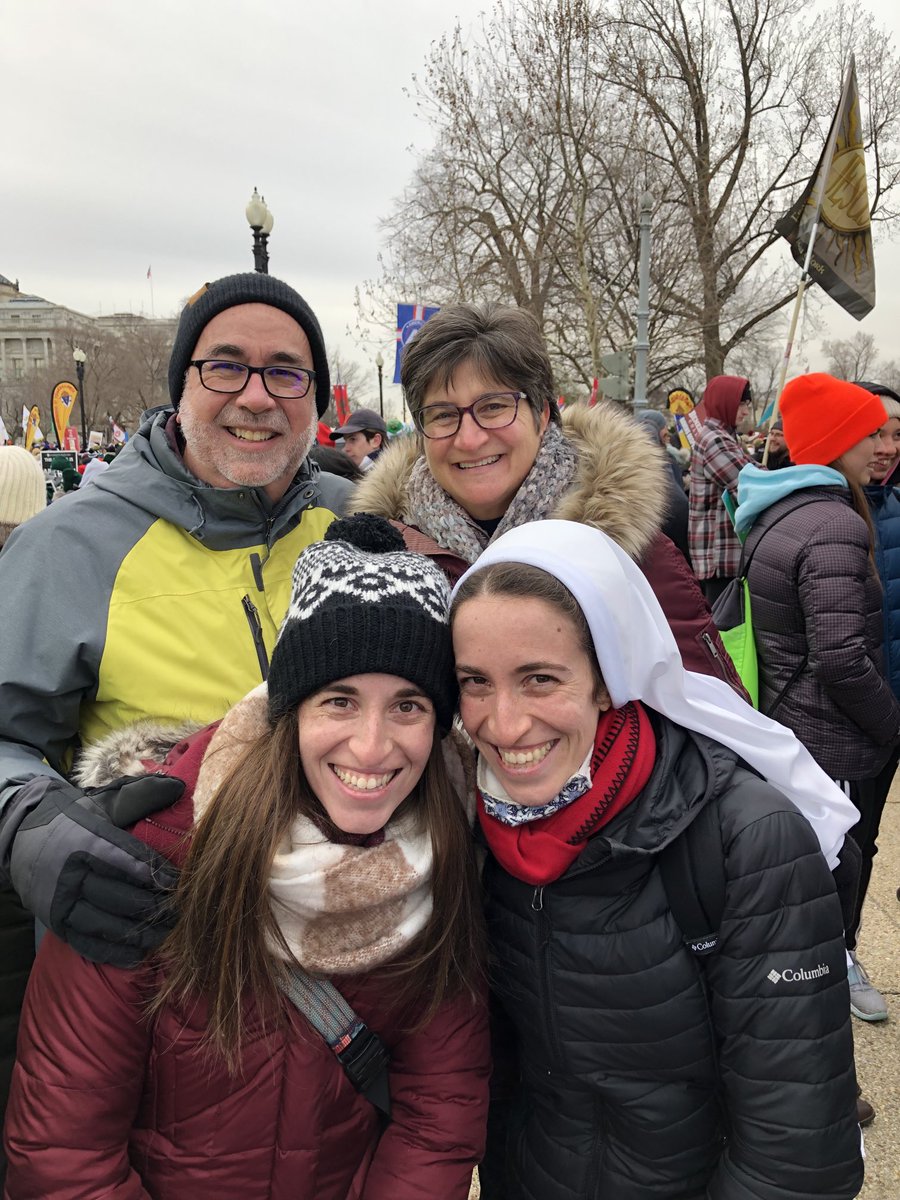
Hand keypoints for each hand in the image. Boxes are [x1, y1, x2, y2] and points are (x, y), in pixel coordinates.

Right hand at [9, 774, 183, 967]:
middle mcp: (71, 873)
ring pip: (106, 923)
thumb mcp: (103, 803)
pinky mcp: (56, 923)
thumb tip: (179, 786)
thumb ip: (141, 796)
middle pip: (120, 895)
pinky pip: (87, 943)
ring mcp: (61, 902)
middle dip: (154, 905)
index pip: (126, 859)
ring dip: (139, 932)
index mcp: (85, 840)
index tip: (180, 880)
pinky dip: (114, 952)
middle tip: (181, 910)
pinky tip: (138, 954)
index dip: (155, 872)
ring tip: (167, 933)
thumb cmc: (75, 820)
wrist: (23, 838)